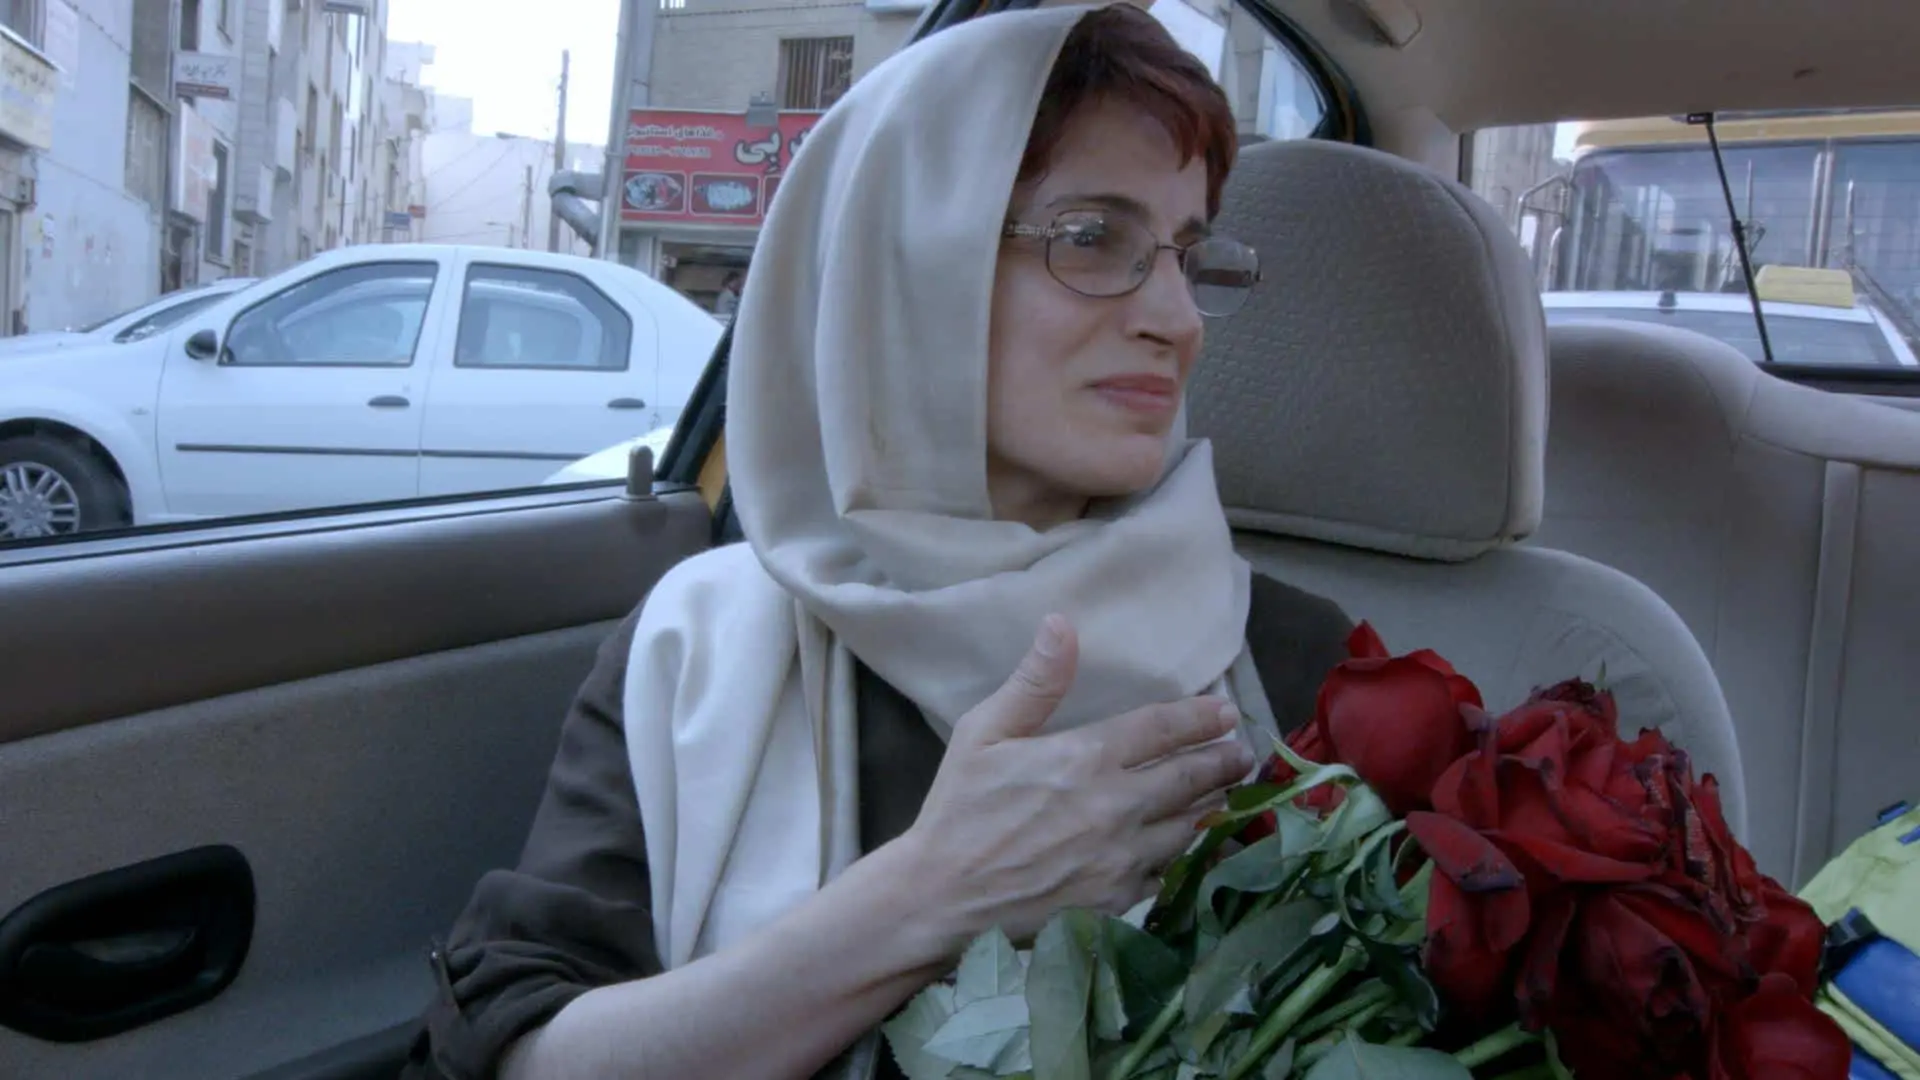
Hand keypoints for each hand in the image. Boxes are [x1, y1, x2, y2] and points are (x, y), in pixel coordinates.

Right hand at [895, 614, 1253, 950]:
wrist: (941, 899)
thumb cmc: (959, 810)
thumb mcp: (983, 733)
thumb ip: (1034, 682)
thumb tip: (1062, 624)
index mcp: (1087, 758)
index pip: (1164, 728)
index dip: (1201, 718)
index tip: (1225, 712)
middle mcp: (1117, 806)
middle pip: (1192, 777)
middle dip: (1224, 761)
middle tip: (1241, 753)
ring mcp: (1123, 858)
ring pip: (1190, 826)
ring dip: (1213, 806)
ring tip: (1227, 793)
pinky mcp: (1118, 900)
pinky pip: (1168, 873)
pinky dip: (1185, 855)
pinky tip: (1189, 846)